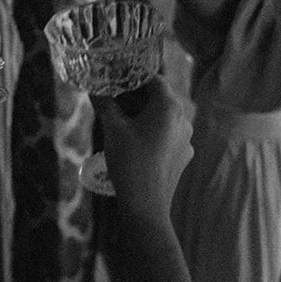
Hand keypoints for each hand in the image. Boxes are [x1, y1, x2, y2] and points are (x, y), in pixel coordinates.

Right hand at [96, 78, 191, 224]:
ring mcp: (186, 139)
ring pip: (163, 117)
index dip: (132, 75)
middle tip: (112, 99)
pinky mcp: (184, 155)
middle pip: (158, 97)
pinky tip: (134, 142)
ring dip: (143, 114)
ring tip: (119, 121)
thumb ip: (104, 102)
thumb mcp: (112, 128)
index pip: (152, 78)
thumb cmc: (129, 162)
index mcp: (169, 106)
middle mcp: (183, 119)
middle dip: (135, 96)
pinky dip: (151, 132)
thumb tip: (94, 87)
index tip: (113, 77)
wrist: (146, 206)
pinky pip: (167, 135)